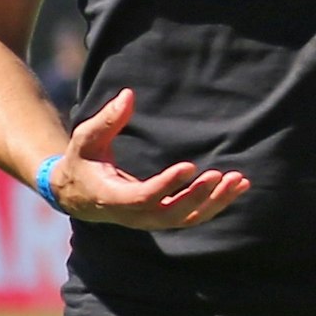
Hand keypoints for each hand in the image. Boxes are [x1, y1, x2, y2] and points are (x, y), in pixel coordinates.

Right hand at [49, 88, 249, 228]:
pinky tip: (236, 186)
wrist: (78, 195)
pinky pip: (192, 216)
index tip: (190, 166)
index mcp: (113, 197)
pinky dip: (215, 203)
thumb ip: (106, 120)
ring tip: (237, 180)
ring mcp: (150, 221)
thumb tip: (128, 95)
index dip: (167, 184)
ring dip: (214, 201)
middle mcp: (134, 215)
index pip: (144, 197)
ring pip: (187, 218)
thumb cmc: (82, 161)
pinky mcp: (162, 218)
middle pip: (171, 213)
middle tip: (219, 174)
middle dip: (198, 195)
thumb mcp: (86, 138)